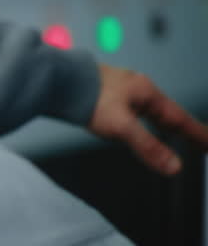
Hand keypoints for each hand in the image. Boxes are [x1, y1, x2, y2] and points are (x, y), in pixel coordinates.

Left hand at [90, 65, 207, 175]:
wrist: (53, 79)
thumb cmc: (85, 97)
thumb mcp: (121, 126)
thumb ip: (148, 147)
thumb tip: (174, 167)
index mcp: (146, 92)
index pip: (179, 118)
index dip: (197, 133)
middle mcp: (136, 86)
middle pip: (166, 112)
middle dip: (182, 128)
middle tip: (199, 140)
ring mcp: (119, 87)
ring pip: (147, 109)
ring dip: (161, 123)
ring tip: (172, 133)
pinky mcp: (102, 91)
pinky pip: (131, 108)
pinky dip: (141, 119)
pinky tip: (133, 121)